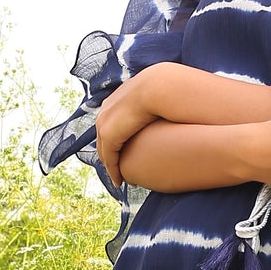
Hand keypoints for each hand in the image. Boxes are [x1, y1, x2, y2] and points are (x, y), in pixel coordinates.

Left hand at [95, 70, 164, 189]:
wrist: (160, 88)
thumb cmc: (167, 92)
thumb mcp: (158, 98)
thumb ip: (155, 106)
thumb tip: (166, 111)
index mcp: (117, 100)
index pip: (111, 124)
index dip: (118, 140)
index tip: (127, 153)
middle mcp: (106, 111)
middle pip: (103, 139)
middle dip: (110, 156)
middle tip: (120, 171)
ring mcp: (105, 123)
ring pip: (104, 151)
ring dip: (111, 166)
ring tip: (121, 179)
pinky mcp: (108, 135)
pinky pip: (109, 159)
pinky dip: (113, 171)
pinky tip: (120, 181)